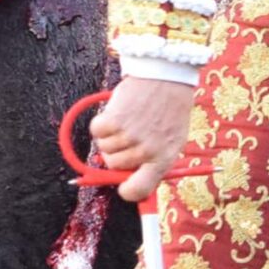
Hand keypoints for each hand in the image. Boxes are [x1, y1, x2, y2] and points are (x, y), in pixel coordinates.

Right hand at [93, 76, 195, 202]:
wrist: (166, 77)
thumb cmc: (170, 110)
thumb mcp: (172, 141)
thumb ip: (153, 162)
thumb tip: (127, 181)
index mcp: (163, 160)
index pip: (139, 191)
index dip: (127, 191)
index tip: (123, 186)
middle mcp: (145, 151)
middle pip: (114, 166)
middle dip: (117, 153)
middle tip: (129, 136)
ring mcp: (129, 136)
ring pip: (104, 148)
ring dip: (110, 136)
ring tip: (127, 121)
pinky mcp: (113, 120)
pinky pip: (96, 131)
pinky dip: (102, 123)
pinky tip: (117, 113)